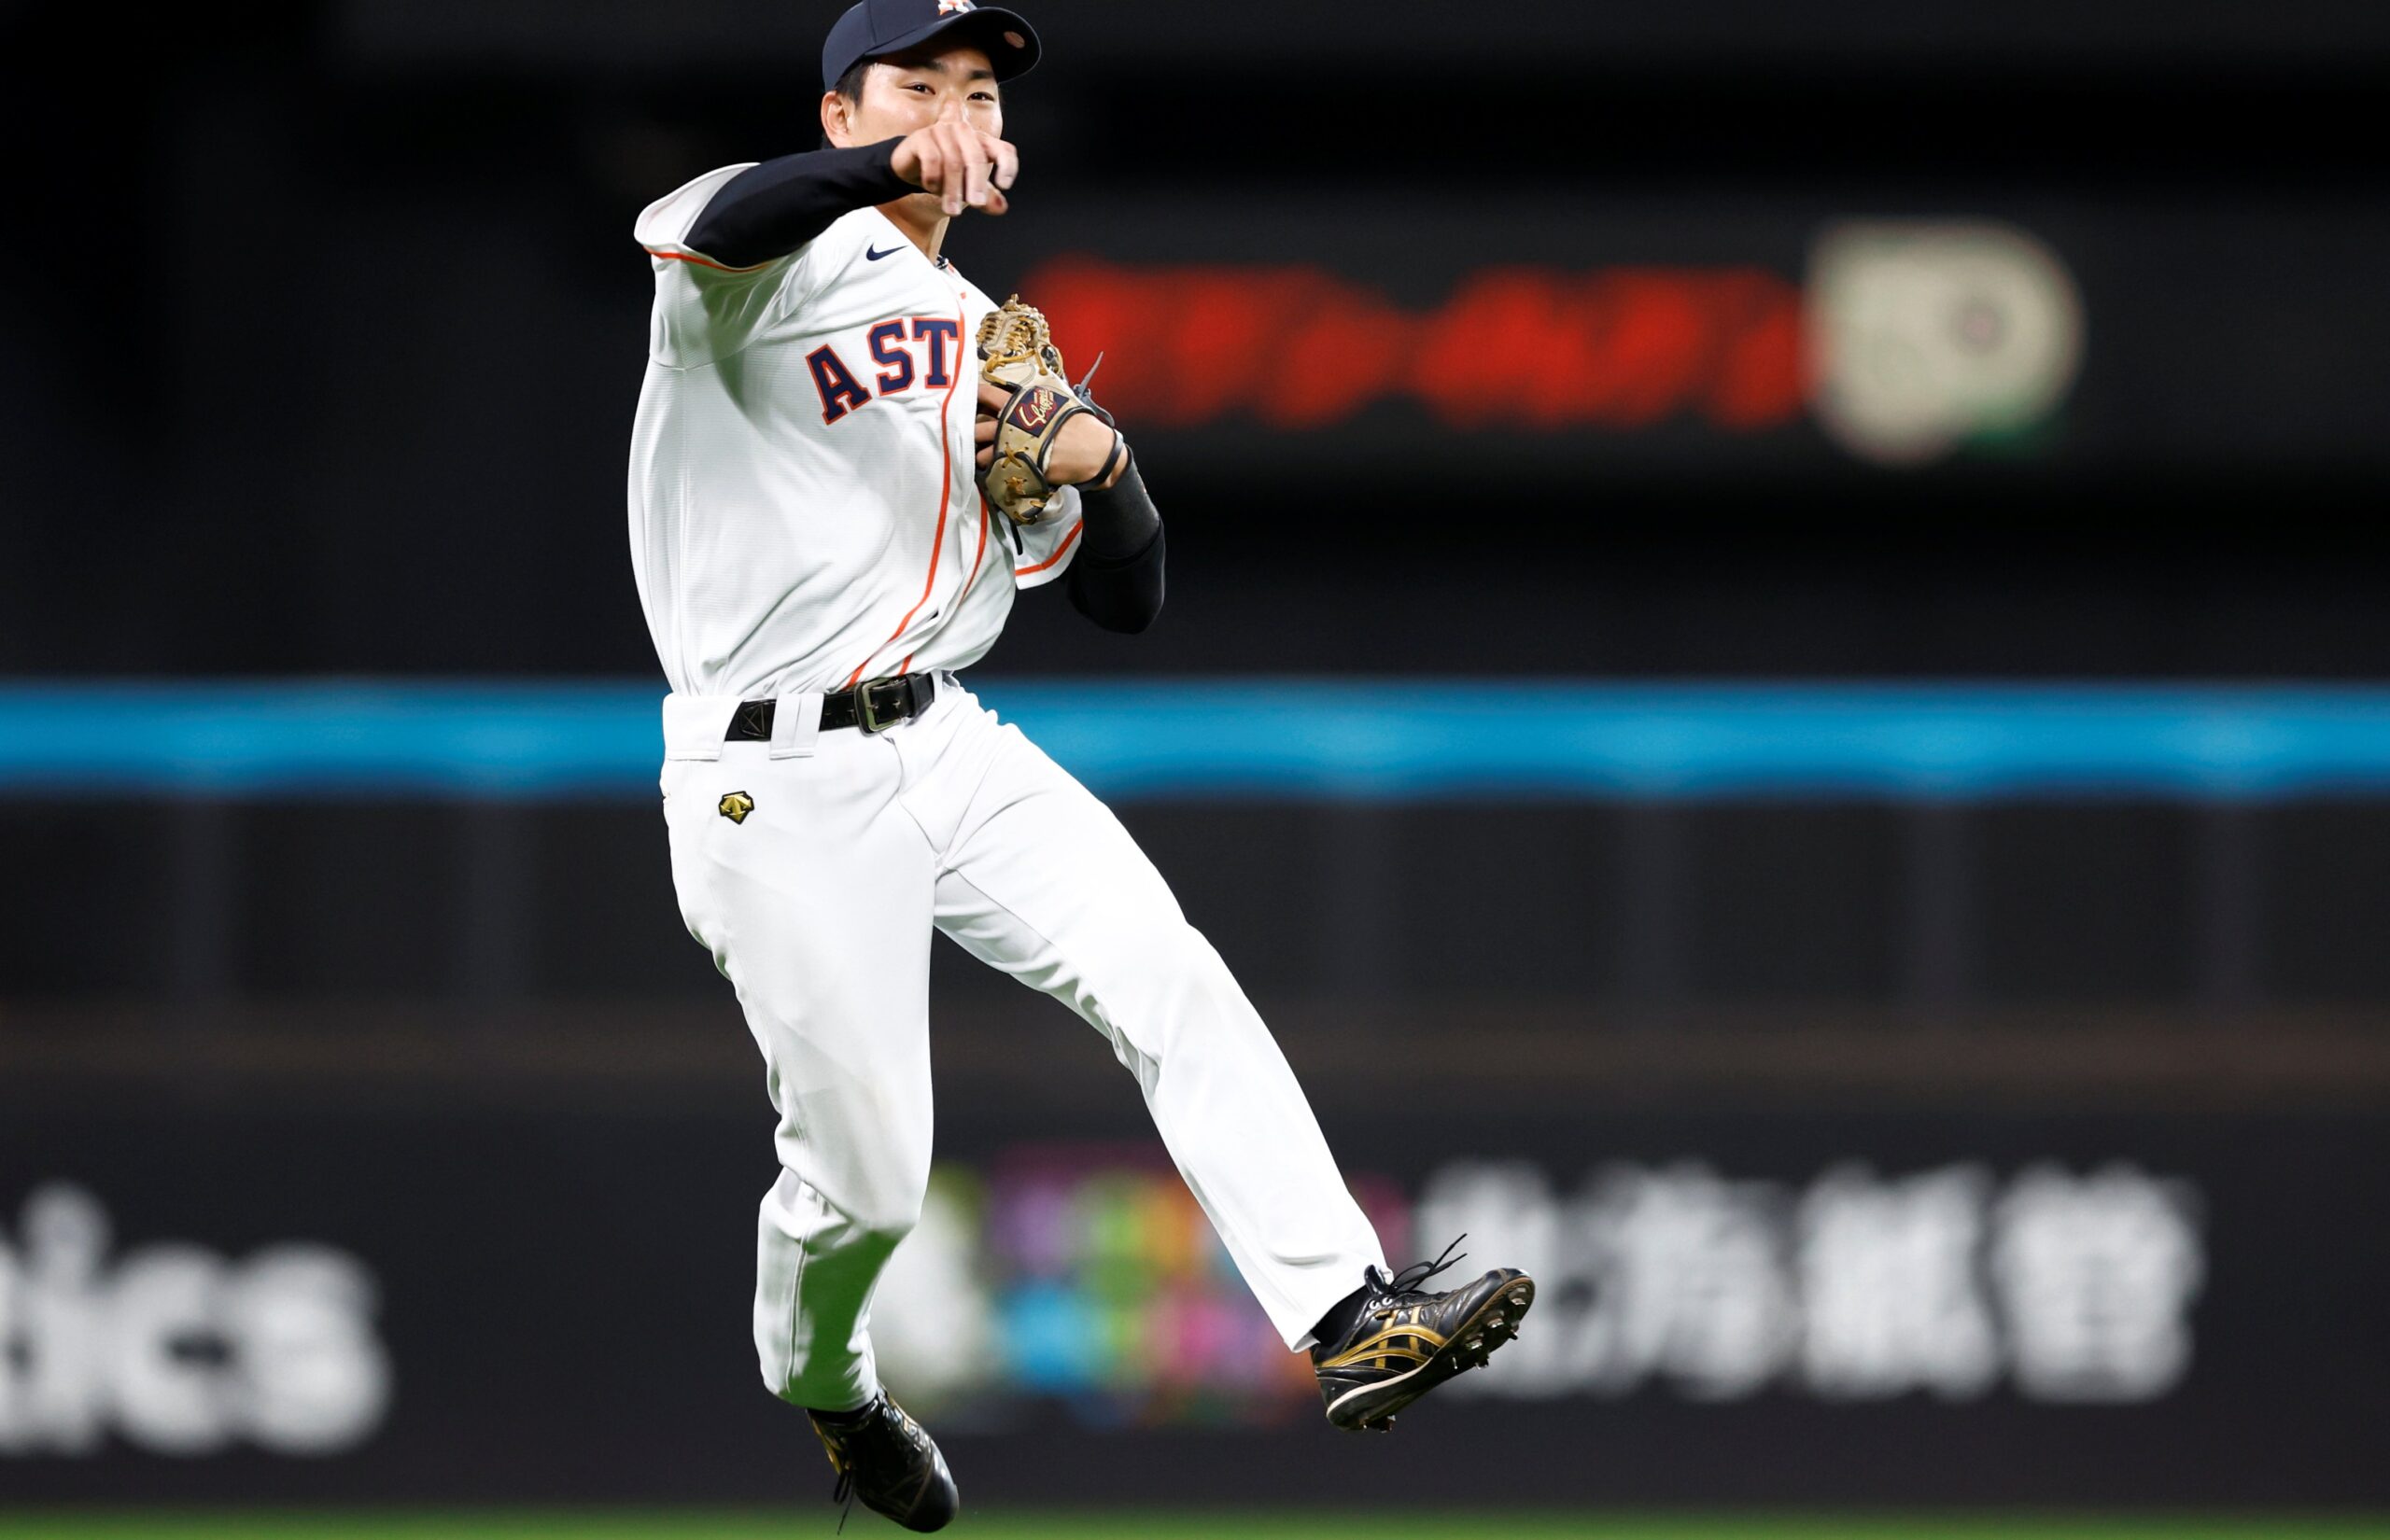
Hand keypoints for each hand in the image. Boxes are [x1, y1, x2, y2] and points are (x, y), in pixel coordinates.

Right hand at [889, 98, 1017, 217]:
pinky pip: (932, 159)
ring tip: (952, 210)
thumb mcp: (967, 186)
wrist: (911, 165)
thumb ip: (985, 196)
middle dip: (976, 183)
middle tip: (975, 204)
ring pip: (953, 162)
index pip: (1003, 149)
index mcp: (982, 142)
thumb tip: (1001, 208)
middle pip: (976, 157)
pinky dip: (933, 178)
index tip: (1004, 185)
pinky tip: (931, 187)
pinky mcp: (922, 137)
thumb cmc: (944, 172)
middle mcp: (964, 131)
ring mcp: (942, 131)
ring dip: (952, 190)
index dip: (1007, 165)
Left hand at [975, 381, 1124, 487]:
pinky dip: (990, 469)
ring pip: (980, 451)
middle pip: (977, 426)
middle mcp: (1012, 424)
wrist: (1095, 452)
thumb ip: (1033, 402)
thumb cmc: (1079, 426)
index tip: (966, 400)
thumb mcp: (1056, 403)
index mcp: (1020, 404)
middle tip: (968, 434)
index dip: (974, 396)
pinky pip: (994, 469)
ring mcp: (1013, 447)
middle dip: (969, 431)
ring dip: (978, 454)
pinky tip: (993, 468)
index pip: (987, 394)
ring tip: (980, 455)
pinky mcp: (1019, 467)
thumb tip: (1018, 399)